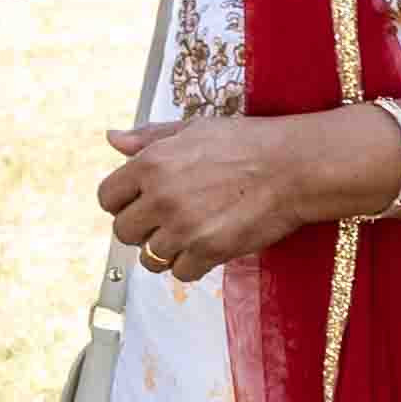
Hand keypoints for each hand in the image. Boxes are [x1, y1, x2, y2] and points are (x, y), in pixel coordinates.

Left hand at [100, 111, 365, 281]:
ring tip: (190, 234)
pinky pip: (180, 273)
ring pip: (149, 258)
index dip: (122, 202)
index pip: (107, 197)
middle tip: (167, 221)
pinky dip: (191, 265)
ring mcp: (183, 227)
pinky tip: (207, 246)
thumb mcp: (193, 129)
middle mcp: (161, 197)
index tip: (141, 203)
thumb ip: (149, 137)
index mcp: (151, 163)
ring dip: (165, 251)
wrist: (293, 167)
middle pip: (123, 232)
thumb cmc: (246, 143)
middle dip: (141, 229)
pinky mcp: (207, 251)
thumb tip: (112, 138)